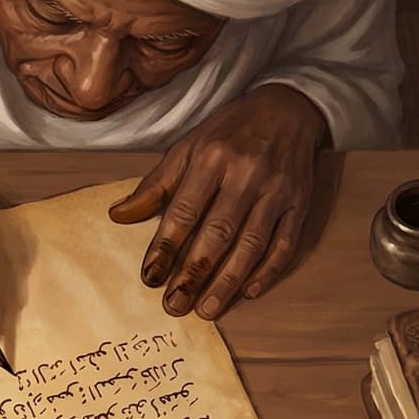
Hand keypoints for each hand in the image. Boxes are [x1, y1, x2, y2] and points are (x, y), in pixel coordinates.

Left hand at [109, 85, 325, 319]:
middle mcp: (246, 174)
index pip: (184, 210)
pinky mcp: (300, 203)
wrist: (287, 109)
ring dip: (228, 281)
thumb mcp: (187, 147)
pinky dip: (268, 271)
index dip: (166, 246)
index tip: (150, 277)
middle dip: (194, 273)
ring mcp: (277, 190)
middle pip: (218, 232)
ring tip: (207, 309)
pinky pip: (285, 244)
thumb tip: (118, 216)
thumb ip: (156, 185)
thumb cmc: (229, 132)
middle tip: (175, 304)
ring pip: (251, 243)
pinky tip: (249, 291)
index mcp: (212, 158)